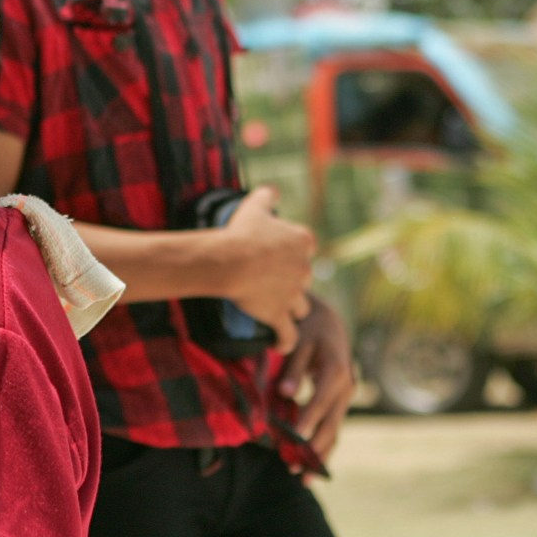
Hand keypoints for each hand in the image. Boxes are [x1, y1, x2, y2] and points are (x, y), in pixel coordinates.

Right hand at [219, 188, 315, 352]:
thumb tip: (273, 190)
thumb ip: (267, 196)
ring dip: (291, 308)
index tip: (279, 255)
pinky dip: (286, 341)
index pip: (305, 247)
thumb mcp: (255, 206)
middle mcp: (304, 268)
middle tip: (271, 281)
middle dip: (292, 281)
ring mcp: (294, 294)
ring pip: (300, 306)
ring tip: (278, 310)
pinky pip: (289, 334)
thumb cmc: (241, 232)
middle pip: (304, 278)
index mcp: (302, 241)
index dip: (293, 252)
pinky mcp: (280, 314)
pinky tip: (282, 345)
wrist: (231, 261)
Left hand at [277, 294, 355, 468]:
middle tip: (294, 468)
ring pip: (334, 430)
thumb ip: (292, 367)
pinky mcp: (339, 402)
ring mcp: (344, 396)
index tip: (296, 436)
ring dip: (320, 454)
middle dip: (314, 448)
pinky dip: (322, 446)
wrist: (327, 321)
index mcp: (335, 370)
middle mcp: (345, 387)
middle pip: (332, 423)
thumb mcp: (299, 340)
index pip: (321, 399)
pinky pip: (332, 427)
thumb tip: (284, 393)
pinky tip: (310, 465)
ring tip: (302, 478)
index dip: (309, 418)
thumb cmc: (308, 327)